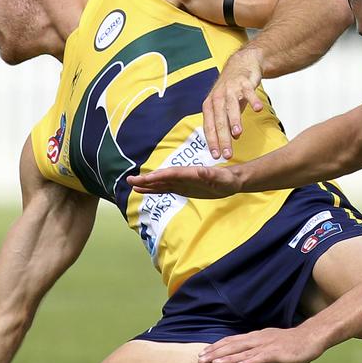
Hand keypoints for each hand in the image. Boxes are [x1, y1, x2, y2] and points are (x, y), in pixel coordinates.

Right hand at [126, 164, 242, 198]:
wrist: (231, 181)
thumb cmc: (228, 180)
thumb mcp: (222, 179)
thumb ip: (212, 175)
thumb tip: (202, 172)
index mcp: (192, 172)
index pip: (172, 173)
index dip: (159, 176)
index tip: (145, 178)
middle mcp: (184, 175)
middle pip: (162, 176)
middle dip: (147, 179)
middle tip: (130, 180)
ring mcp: (182, 182)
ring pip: (161, 182)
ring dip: (147, 183)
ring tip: (131, 184)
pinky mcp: (182, 188)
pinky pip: (165, 188)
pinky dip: (154, 189)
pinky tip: (143, 190)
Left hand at [198, 325, 327, 362]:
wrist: (312, 337)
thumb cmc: (292, 342)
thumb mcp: (270, 343)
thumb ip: (256, 348)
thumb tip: (243, 356)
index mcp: (256, 337)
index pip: (232, 341)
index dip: (217, 347)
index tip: (203, 354)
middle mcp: (259, 339)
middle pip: (233, 345)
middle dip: (216, 352)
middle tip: (200, 360)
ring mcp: (268, 346)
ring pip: (244, 352)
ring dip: (228, 357)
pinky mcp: (278, 353)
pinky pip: (261, 358)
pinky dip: (249, 361)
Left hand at [203, 47, 264, 159]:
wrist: (241, 64)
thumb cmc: (231, 89)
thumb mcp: (224, 107)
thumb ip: (226, 123)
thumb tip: (231, 140)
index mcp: (210, 105)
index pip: (209, 126)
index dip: (212, 141)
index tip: (216, 155)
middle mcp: (218, 97)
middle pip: (219, 120)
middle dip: (223, 138)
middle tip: (228, 153)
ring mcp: (231, 89)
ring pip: (231, 106)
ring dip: (234, 120)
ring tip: (237, 134)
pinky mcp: (244, 82)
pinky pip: (249, 92)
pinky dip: (253, 100)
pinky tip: (258, 110)